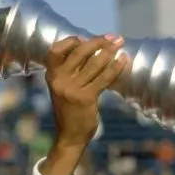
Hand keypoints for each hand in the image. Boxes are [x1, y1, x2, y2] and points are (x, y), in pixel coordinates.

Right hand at [46, 34, 125, 150]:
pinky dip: (115, 68)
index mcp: (51, 76)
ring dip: (109, 51)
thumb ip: (71, 71)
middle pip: (79, 53)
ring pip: (94, 64)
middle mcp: (59, 81)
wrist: (70, 137)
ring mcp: (72, 90)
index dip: (72, 41)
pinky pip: (104, 78)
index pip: (56, 50)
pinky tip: (123, 60)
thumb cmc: (69, 110)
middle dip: (98, 42)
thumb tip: (90, 48)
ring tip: (120, 44)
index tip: (87, 37)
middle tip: (114, 38)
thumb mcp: (63, 88)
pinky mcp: (86, 99)